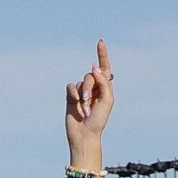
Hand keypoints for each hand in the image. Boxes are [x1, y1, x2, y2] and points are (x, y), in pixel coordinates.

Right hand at [65, 39, 112, 156]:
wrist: (84, 134)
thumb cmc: (98, 120)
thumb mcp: (106, 100)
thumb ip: (103, 82)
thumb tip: (94, 67)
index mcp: (105, 88)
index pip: (104, 68)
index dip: (102, 55)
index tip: (100, 42)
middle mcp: (94, 88)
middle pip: (91, 75)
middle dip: (90, 88)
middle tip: (89, 101)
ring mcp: (82, 91)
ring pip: (81, 81)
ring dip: (83, 96)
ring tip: (84, 110)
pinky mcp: (71, 96)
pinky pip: (71, 86)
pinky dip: (73, 94)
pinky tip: (75, 104)